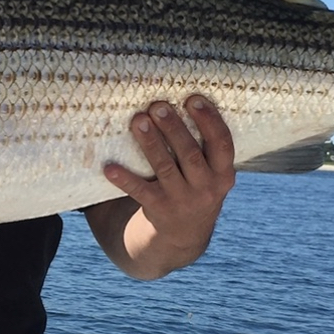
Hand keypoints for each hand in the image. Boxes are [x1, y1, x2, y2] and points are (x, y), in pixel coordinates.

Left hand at [85, 95, 235, 278]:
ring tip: (138, 120)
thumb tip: (182, 96)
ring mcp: (183, 201)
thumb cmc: (194, 186)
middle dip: (173, 128)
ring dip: (151, 143)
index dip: (210, 120)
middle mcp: (207, 189)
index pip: (222, 144)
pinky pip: (140, 192)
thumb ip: (203, 145)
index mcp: (223, 174)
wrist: (183, 236)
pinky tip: (109, 168)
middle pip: (190, 154)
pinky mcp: (159, 210)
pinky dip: (125, 179)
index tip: (192, 98)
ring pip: (165, 168)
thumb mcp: (210, 172)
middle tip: (157, 105)